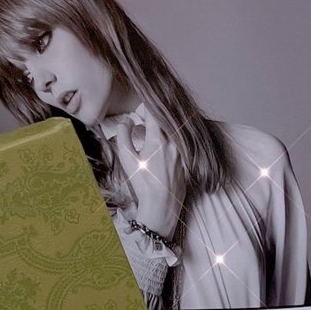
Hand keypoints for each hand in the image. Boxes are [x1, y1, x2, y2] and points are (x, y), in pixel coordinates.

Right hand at [111, 111, 184, 241]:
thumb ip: (123, 134)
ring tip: (156, 126)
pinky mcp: (187, 162)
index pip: (153, 112)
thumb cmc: (143, 183)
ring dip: (166, 126)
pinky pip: (182, 144)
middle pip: (166, 120)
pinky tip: (168, 141)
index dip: (146, 105)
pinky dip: (175, 139)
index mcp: (158, 138)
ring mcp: (182, 152)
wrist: (162, 206)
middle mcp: (173, 143)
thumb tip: (127, 121)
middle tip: (148, 113)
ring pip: (175, 131)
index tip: (141, 103)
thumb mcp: (126, 157)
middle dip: (157, 114)